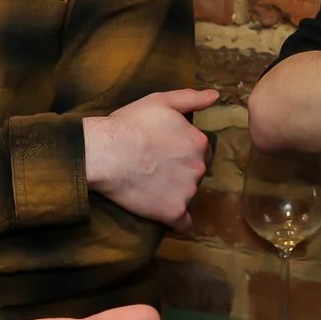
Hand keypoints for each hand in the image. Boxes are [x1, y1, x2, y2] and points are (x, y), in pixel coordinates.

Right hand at [84, 88, 219, 228]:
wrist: (103, 152)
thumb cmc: (129, 124)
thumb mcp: (161, 101)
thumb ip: (192, 98)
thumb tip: (216, 95)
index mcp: (199, 142)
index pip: (203, 152)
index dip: (185, 152)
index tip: (166, 154)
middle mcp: (199, 168)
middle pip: (196, 174)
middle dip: (181, 172)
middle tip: (156, 169)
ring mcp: (187, 192)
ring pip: (188, 196)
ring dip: (176, 193)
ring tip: (151, 187)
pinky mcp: (173, 212)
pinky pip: (182, 224)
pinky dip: (175, 221)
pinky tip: (162, 212)